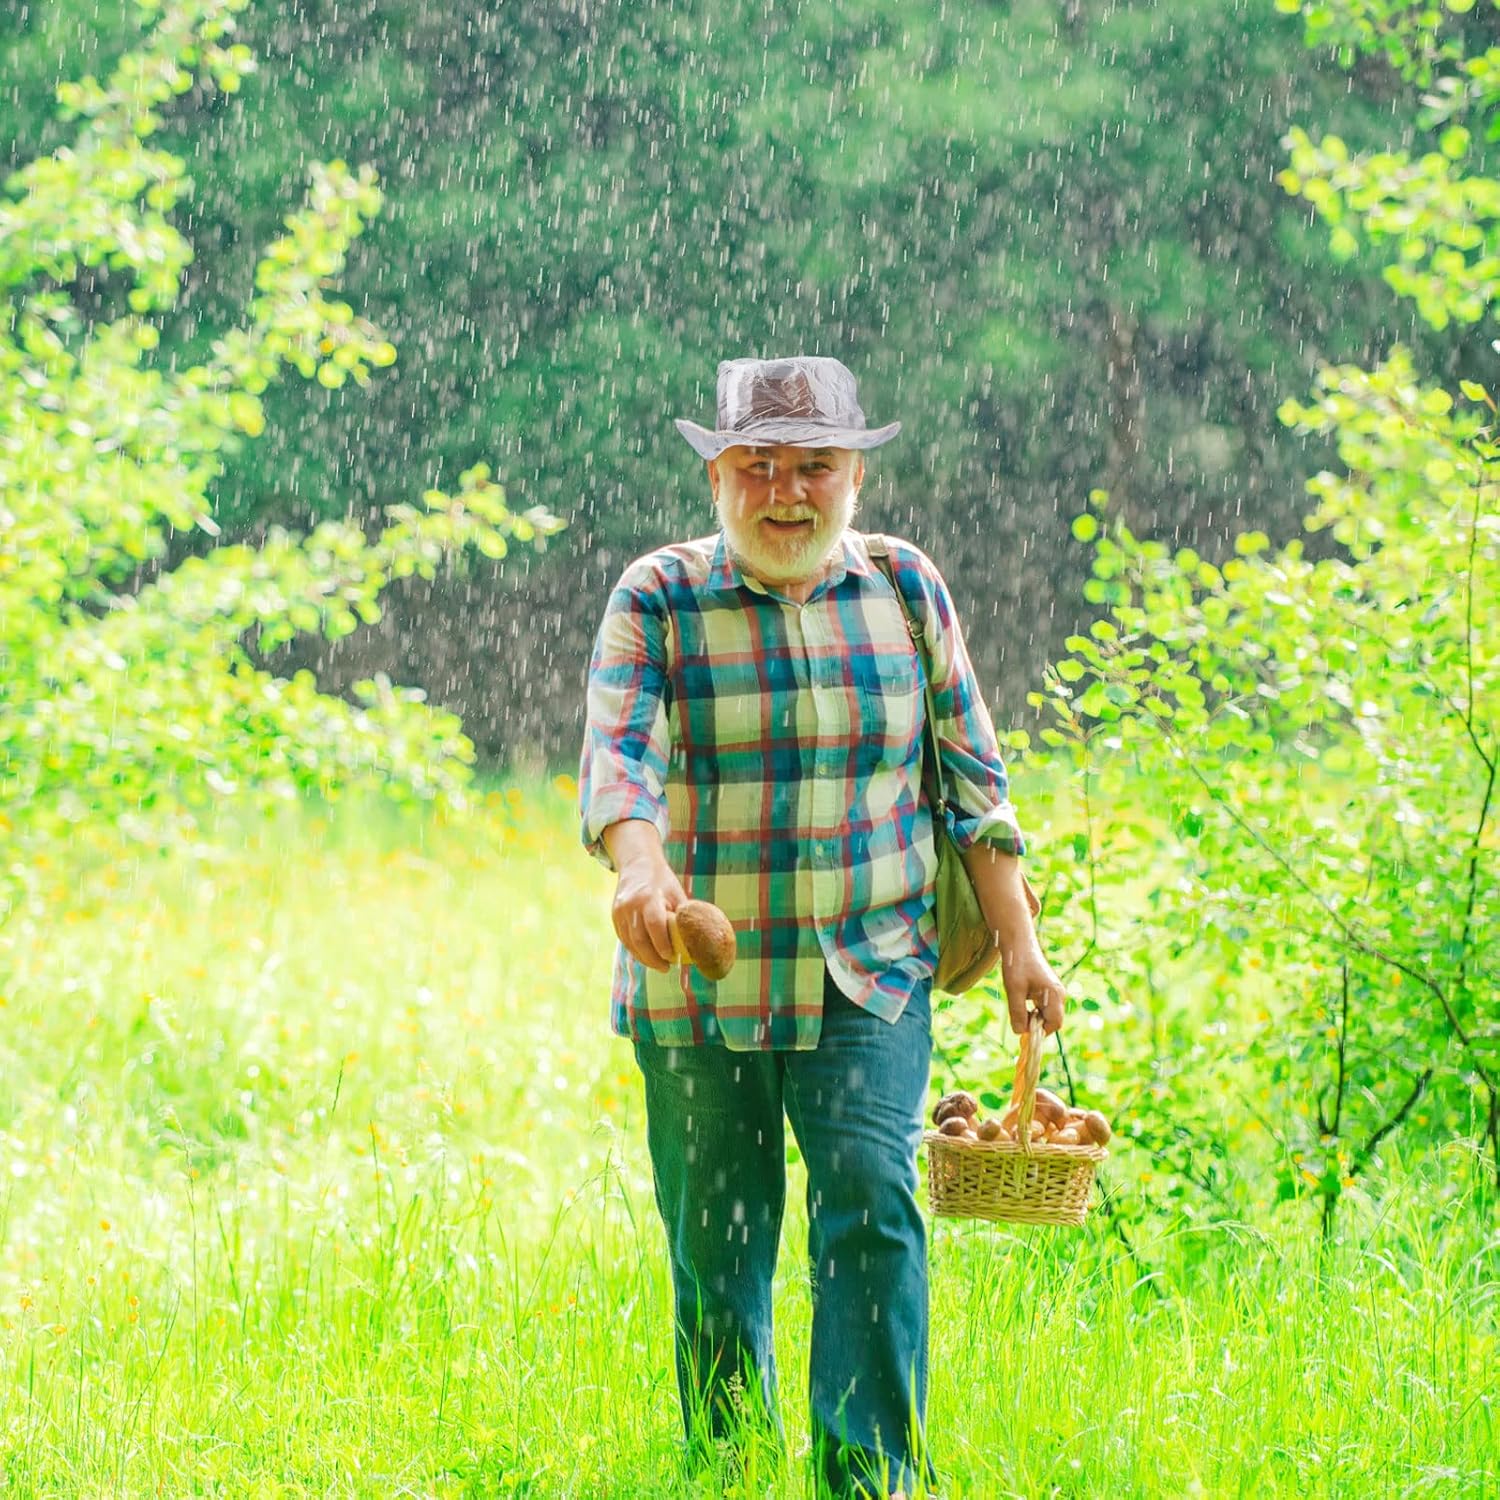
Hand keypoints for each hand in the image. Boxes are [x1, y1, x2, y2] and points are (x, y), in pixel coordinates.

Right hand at [612, 857, 688, 972]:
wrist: (637, 863)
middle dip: (653, 958)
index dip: (662, 944)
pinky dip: (635, 950)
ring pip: (630, 942)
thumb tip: (695, 939)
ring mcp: (620, 911)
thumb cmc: (662, 880)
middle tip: (666, 968)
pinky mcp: (615, 916)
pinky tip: (646, 956)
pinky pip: (624, 939)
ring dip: (644, 958)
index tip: (672, 958)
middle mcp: (631, 905)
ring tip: (658, 965)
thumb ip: (681, 915)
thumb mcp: (675, 892)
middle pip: (639, 939)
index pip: (654, 925)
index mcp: (649, 897)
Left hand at [1001, 938, 1067, 1036]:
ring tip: (1018, 1003)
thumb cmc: (1017, 965)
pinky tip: (1021, 999)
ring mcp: (1056, 992)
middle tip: (1018, 1016)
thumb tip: (1020, 1033)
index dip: (1040, 1031)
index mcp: (1055, 995)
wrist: (1019, 944)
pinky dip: (1033, 1009)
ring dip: (1033, 1016)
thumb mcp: (1014, 990)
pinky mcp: (1050, 990)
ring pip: (1047, 1014)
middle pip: (1052, 1020)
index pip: (1054, 1024)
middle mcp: (1059, 994)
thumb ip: (1017, 1012)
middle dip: (1036, 1024)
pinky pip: (1044, 1007)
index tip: (1023, 1030)